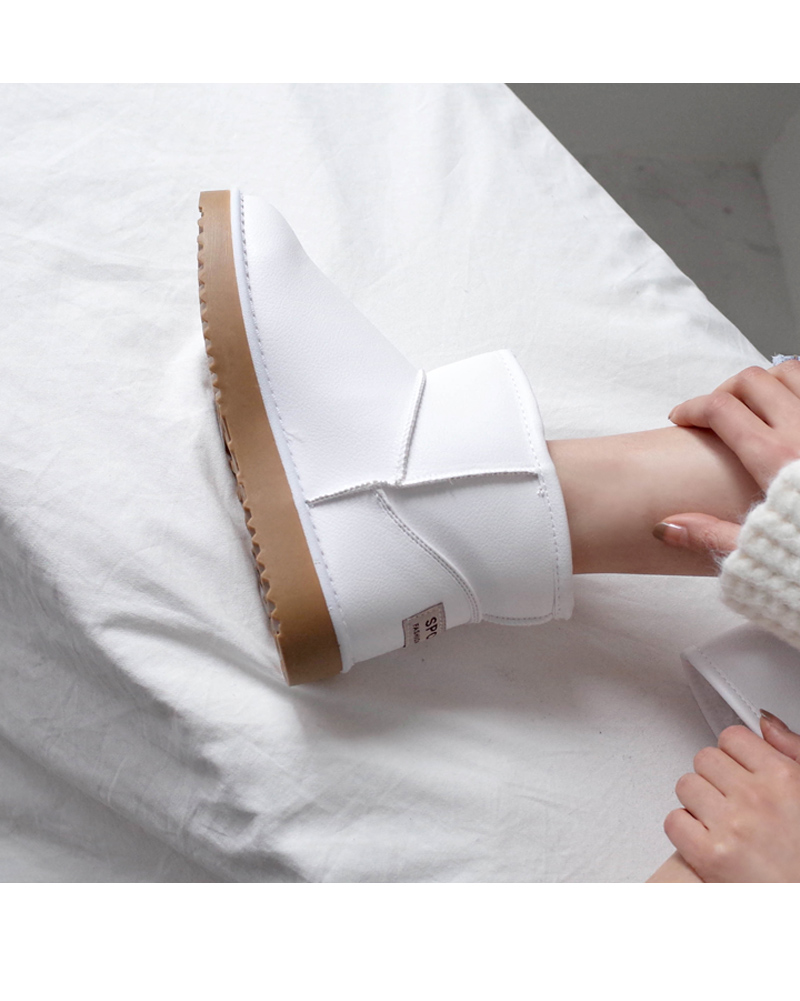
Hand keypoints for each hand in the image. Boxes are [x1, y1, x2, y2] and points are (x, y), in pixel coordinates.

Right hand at [653, 360, 799, 555]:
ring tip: (755, 403)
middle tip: (715, 412)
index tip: (681, 419)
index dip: (691, 408)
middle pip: (752, 382)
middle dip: (724, 391)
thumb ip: (708, 535)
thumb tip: (665, 526)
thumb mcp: (758, 553)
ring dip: (767, 380)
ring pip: (791, 371)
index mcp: (774, 461)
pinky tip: (792, 406)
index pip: (720, 409)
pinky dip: (799, 386)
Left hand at [664, 713, 799, 881]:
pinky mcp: (708, 856)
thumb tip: (764, 721)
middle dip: (716, 777)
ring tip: (722, 820)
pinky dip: (685, 830)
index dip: (735, 754)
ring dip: (699, 802)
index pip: (732, 737)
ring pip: (686, 785)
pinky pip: (673, 821)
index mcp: (783, 777)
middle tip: (733, 800)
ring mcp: (729, 827)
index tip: (742, 770)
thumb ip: (792, 750)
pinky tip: (707, 839)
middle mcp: (755, 798)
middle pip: (704, 758)